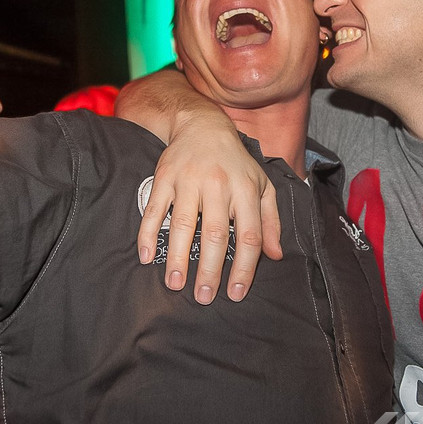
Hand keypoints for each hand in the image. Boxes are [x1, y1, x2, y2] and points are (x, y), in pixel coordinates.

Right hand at [137, 111, 281, 304]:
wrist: (203, 126)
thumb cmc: (236, 163)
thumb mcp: (262, 186)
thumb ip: (270, 221)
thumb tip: (275, 255)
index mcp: (246, 190)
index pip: (248, 235)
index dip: (243, 267)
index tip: (235, 292)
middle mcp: (219, 186)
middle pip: (215, 234)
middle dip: (209, 269)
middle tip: (203, 297)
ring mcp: (189, 181)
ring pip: (183, 224)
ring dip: (177, 257)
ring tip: (175, 284)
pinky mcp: (165, 177)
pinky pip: (155, 209)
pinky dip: (148, 233)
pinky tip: (147, 257)